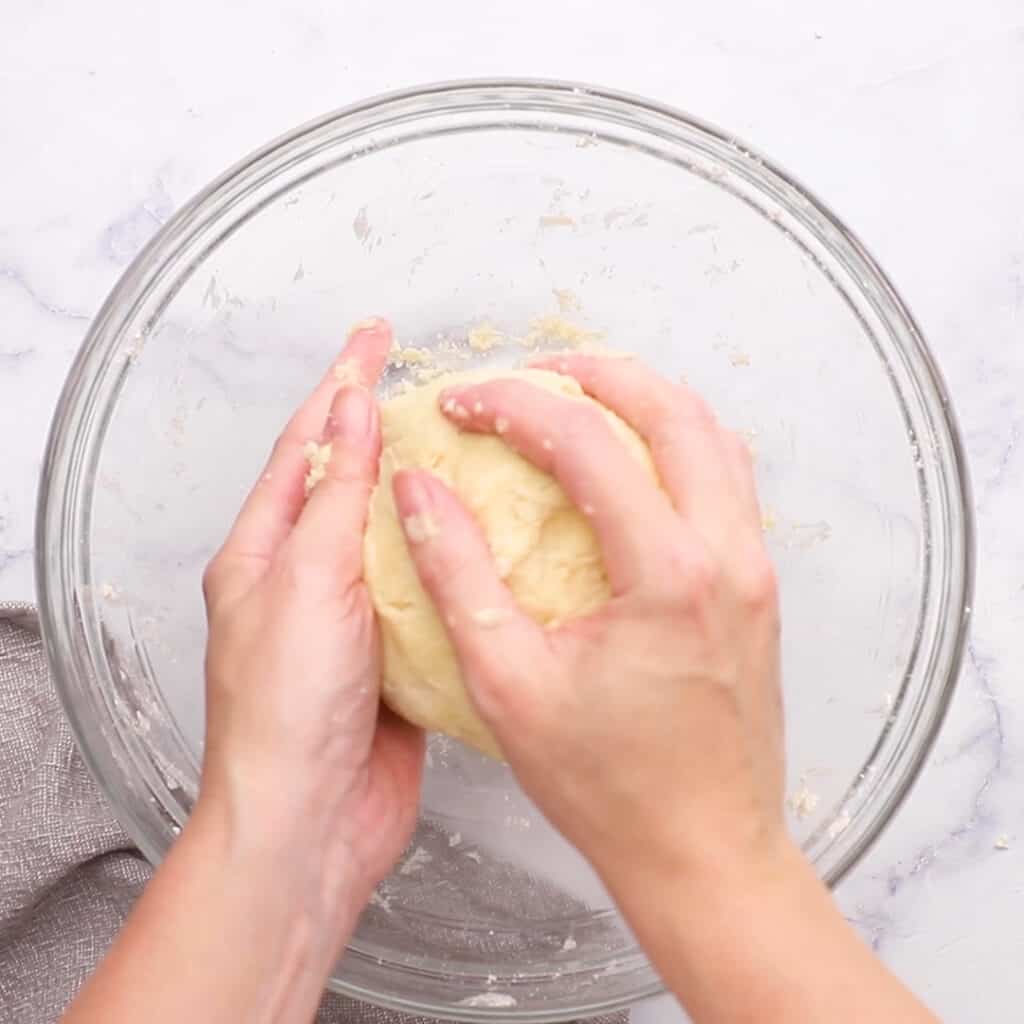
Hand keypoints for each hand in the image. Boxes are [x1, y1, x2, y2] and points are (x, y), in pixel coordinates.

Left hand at [200, 318, 422, 926]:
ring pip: (397, 536)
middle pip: (351, 482)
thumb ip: (335, 494)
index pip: (307, 443)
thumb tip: (350, 409)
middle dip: (387, 428)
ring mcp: (353, 617)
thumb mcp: (308, 580)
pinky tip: (491, 541)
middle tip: (435, 384)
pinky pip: (428, 591)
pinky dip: (454, 560)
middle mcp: (306, 577)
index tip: (375, 336)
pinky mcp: (396, 654)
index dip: (342, 382)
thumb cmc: (287, 710)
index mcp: (266, 550)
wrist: (312, 823)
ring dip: (430, 493)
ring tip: (474, 448)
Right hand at [391, 353, 783, 890]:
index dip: (512, 406)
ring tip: (578, 397)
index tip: (463, 404)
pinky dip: (678, 442)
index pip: (587, 443)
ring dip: (645, 398)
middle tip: (528, 374)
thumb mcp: (508, 685)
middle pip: (672, 409)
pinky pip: (728, 478)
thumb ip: (457, 576)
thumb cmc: (609, 787)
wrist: (704, 852)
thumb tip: (419, 492)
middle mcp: (727, 555)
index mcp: (669, 575)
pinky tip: (632, 460)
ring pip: (712, 435)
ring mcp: (753, 568)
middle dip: (592, 373)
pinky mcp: (756, 586)